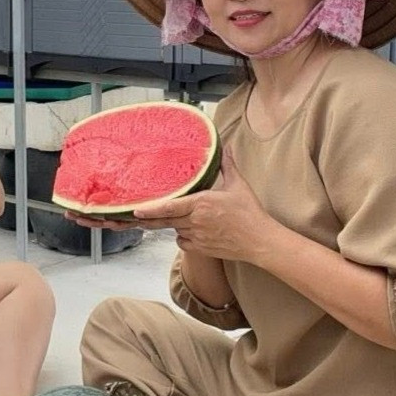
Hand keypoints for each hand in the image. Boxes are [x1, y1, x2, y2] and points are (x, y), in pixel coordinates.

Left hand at [128, 151, 274, 262]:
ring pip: (174, 230)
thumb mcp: (238, 185)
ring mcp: (198, 237)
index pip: (170, 207)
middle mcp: (196, 221)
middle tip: (135, 217)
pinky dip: (182, 237)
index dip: (151, 210)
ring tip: (173, 218)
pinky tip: (189, 230)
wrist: (260, 241)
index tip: (136, 210)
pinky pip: (183, 242)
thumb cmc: (250, 213)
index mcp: (202, 204)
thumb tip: (225, 146)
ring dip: (171, 224)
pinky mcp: (202, 249)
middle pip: (165, 221)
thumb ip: (228, 165)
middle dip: (150, 219)